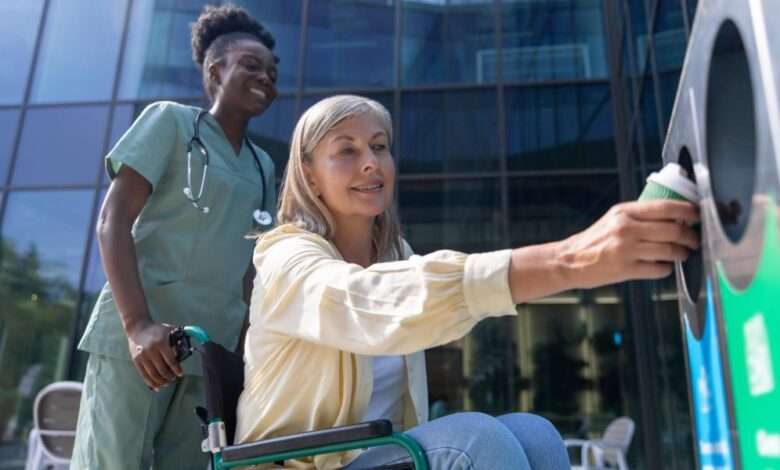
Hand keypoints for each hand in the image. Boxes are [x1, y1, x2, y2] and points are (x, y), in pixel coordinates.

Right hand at [126, 320, 182, 390]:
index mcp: (161, 343)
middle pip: (162, 369)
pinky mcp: (136, 361)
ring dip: (162, 381)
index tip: (181, 374)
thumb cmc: (156, 330)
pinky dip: (151, 383)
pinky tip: (157, 386)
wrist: (138, 328)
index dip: (177, 369)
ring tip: (167, 383)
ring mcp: (142, 357)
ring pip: (153, 374)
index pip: (171, 360)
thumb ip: (179, 338)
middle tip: (174, 379)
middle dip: (170, 376)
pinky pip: (144, 375)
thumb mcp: (169, 330)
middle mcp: (151, 350)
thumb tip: (191, 346)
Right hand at [559, 200, 699, 288]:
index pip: (666, 207)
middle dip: (691, 236)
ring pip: (670, 250)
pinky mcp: (626, 269)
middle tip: (694, 240)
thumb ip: (640, 216)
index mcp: (625, 212)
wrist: (570, 260)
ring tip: (682, 254)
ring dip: (682, 254)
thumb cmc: (594, 240)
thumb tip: (674, 217)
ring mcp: (626, 250)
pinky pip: (659, 269)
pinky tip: (662, 266)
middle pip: (674, 229)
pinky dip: (666, 269)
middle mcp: (626, 228)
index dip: (689, 211)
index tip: (698, 216)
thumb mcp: (614, 219)